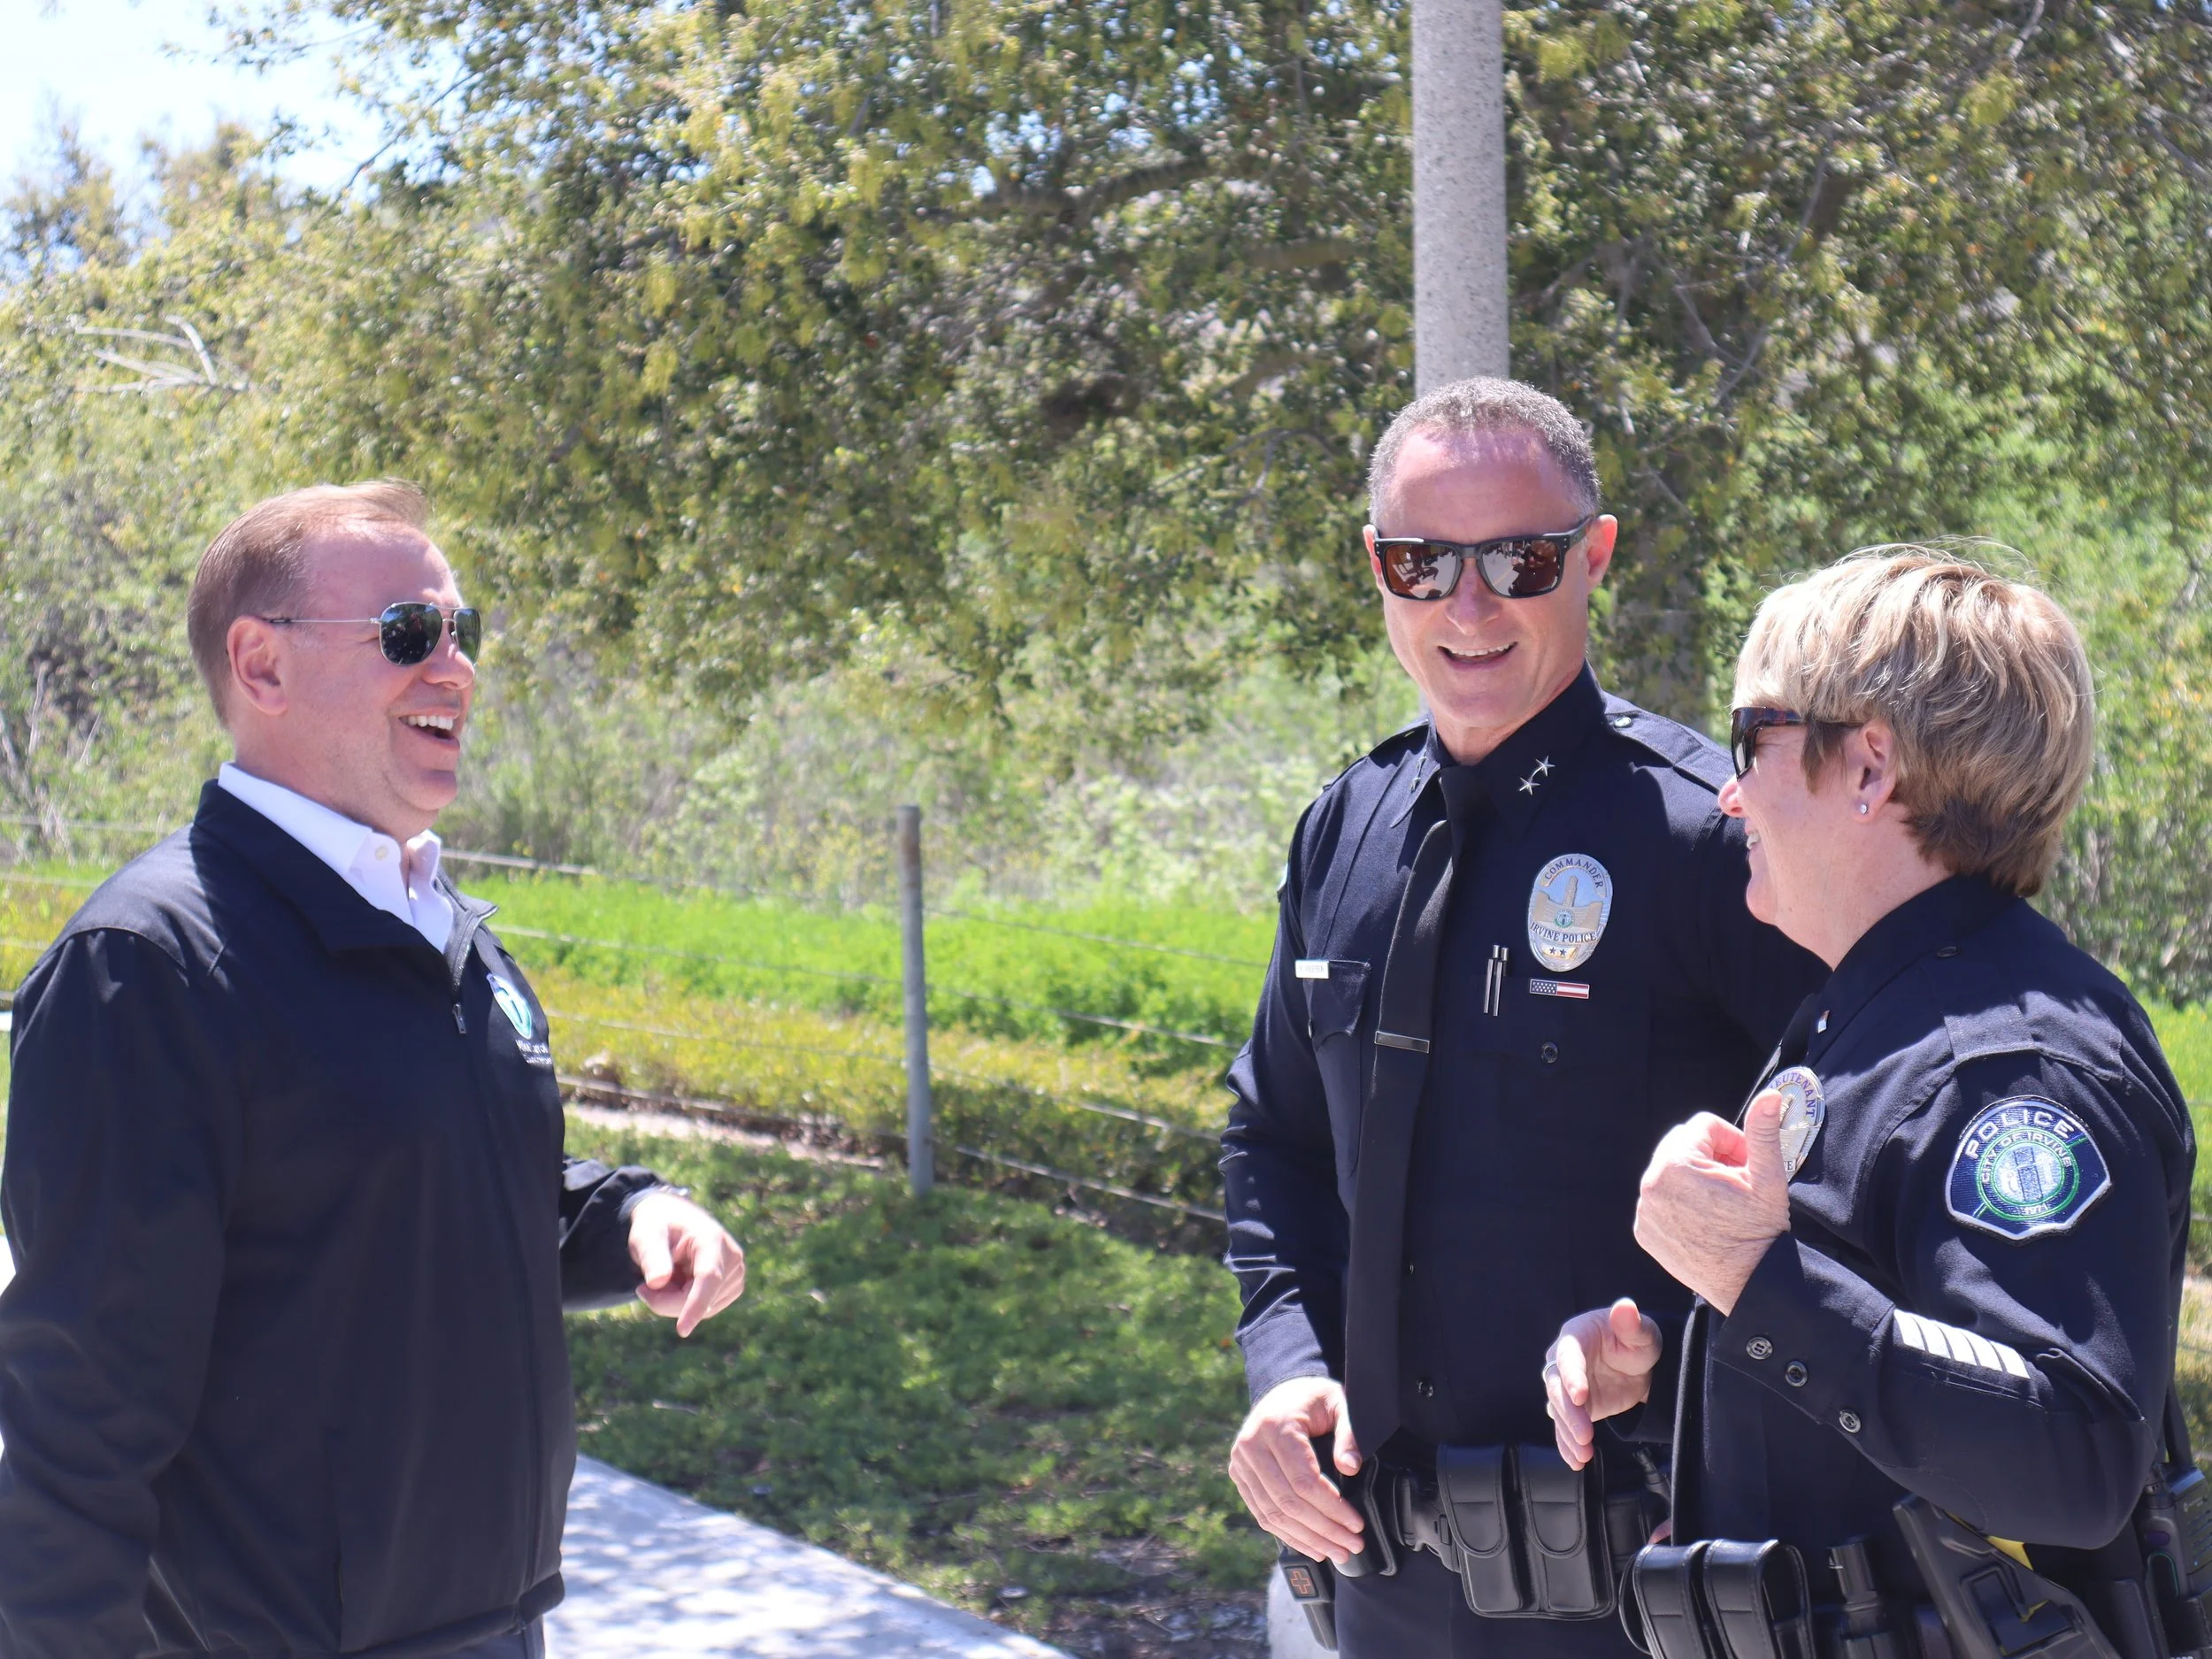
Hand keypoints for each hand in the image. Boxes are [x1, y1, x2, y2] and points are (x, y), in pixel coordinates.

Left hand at [627, 1190, 746, 1336]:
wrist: (671, 1219)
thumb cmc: (657, 1226)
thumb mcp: (645, 1235)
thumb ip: (651, 1256)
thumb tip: (658, 1282)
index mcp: (712, 1239)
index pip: (708, 1277)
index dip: (695, 1305)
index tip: (682, 1330)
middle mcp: (732, 1257)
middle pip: (701, 1299)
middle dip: (668, 1301)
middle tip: (642, 1287)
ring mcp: (736, 1273)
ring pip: (705, 1309)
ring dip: (676, 1303)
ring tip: (664, 1278)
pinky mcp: (733, 1287)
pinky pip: (707, 1310)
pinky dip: (686, 1304)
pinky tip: (678, 1283)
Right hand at [1227, 1376, 1366, 1564]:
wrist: (1282, 1391)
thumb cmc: (1314, 1398)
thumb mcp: (1339, 1404)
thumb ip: (1348, 1433)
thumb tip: (1351, 1467)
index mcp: (1275, 1426)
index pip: (1303, 1480)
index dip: (1332, 1508)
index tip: (1356, 1524)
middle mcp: (1251, 1445)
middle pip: (1288, 1502)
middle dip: (1323, 1530)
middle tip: (1351, 1545)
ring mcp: (1241, 1462)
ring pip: (1273, 1514)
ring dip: (1307, 1539)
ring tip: (1336, 1552)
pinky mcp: (1239, 1475)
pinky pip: (1262, 1513)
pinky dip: (1288, 1534)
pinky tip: (1312, 1546)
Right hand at [1545, 1299, 1661, 1468]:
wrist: (1641, 1365)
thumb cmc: (1636, 1340)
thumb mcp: (1641, 1332)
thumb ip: (1631, 1323)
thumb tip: (1625, 1308)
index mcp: (1575, 1337)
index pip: (1566, 1356)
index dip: (1572, 1376)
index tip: (1581, 1396)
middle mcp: (1564, 1362)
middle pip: (1557, 1388)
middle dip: (1568, 1413)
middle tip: (1585, 1434)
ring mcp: (1567, 1387)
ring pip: (1558, 1411)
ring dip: (1567, 1433)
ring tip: (1584, 1454)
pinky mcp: (1575, 1409)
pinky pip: (1565, 1427)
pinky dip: (1568, 1445)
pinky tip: (1577, 1461)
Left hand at [1633, 1091, 1791, 1313]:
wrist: (1750, 1284)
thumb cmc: (1761, 1231)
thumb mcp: (1768, 1178)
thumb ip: (1763, 1133)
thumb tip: (1772, 1096)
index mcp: (1677, 1164)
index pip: (1704, 1126)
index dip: (1732, 1141)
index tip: (1747, 1166)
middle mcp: (1651, 1183)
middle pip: (1683, 1145)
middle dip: (1712, 1156)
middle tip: (1737, 1182)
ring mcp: (1645, 1209)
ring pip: (1671, 1171)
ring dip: (1696, 1177)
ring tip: (1723, 1203)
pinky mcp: (1644, 1230)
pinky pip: (1660, 1199)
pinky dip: (1680, 1201)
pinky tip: (1706, 1219)